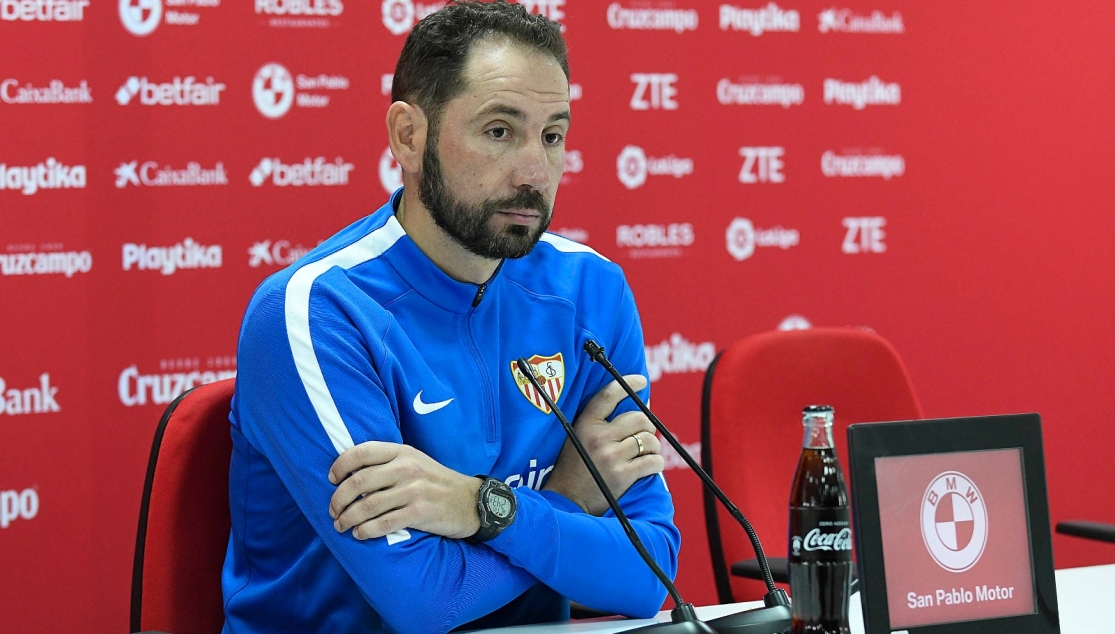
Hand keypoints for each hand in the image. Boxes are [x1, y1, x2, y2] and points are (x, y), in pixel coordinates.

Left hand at [327, 442, 481, 540]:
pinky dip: (365, 531)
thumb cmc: (437, 482)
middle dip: (338, 499)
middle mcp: (407, 468)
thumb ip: (389, 463)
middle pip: (358, 481)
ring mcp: (414, 491)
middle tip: (333, 511)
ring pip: (367, 505)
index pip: (362, 452)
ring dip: (347, 518)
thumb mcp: (416, 462)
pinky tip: (359, 534)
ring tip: (340, 525)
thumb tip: (352, 474)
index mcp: (403, 452)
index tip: (331, 479)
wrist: (471, 501)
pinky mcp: (420, 513)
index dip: (340, 465)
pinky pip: (383, 523)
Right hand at [542, 375, 664, 515]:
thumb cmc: (575, 467)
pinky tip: (650, 466)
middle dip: (647, 426)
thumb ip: (600, 424)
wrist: (568, 499)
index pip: (608, 395)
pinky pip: (653, 462)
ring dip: (653, 447)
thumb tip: (636, 409)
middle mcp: (599, 437)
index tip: (640, 381)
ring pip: (649, 440)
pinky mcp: (623, 476)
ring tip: (646, 453)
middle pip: (639, 419)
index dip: (627, 384)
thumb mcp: (578, 438)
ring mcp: (611, 457)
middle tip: (643, 434)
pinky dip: (656, 463)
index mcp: (585, 424)